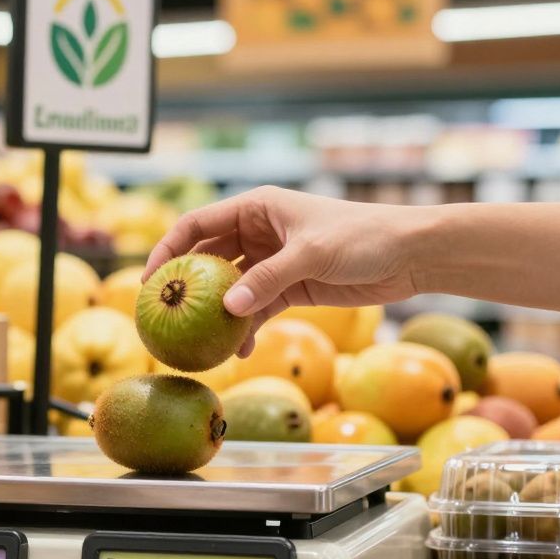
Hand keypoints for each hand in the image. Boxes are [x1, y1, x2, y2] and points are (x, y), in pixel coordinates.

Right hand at [144, 186, 423, 354]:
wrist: (410, 254)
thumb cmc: (363, 237)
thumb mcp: (310, 254)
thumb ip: (267, 280)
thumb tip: (228, 309)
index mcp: (256, 208)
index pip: (197, 224)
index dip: (167, 249)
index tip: (149, 280)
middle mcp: (258, 232)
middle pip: (207, 259)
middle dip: (185, 287)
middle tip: (162, 316)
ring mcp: (272, 261)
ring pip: (230, 288)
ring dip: (215, 313)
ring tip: (197, 340)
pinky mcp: (290, 287)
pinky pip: (256, 309)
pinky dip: (245, 328)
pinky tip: (237, 350)